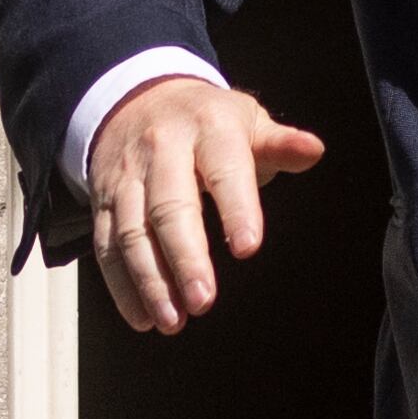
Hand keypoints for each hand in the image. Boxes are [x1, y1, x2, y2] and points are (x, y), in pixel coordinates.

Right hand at [85, 74, 325, 335]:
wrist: (138, 98)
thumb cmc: (209, 122)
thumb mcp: (247, 122)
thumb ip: (279, 144)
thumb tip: (314, 150)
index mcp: (208, 127)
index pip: (224, 169)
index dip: (236, 208)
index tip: (248, 248)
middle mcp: (161, 149)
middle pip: (169, 207)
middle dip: (185, 257)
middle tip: (204, 300)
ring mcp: (127, 176)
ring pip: (132, 232)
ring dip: (150, 281)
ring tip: (173, 320)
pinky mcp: (103, 200)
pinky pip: (107, 246)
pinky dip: (122, 286)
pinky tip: (143, 317)